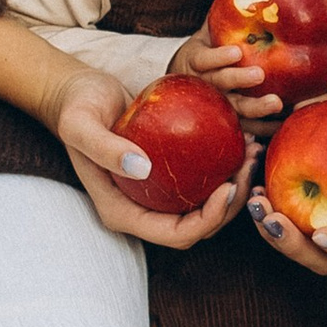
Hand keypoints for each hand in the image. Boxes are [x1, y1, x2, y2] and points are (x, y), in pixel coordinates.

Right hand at [50, 61, 254, 246]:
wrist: (76, 91)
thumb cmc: (75, 108)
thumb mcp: (81, 125)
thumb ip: (104, 148)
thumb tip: (141, 167)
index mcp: (122, 211)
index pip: (175, 235)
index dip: (207, 220)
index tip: (227, 188)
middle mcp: (142, 208)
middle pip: (197, 225)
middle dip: (230, 204)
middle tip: (248, 163)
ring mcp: (155, 193)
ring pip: (205, 205)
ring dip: (234, 185)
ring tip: (251, 150)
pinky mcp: (166, 172)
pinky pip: (201, 179)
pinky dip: (224, 165)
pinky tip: (241, 139)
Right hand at [168, 24, 283, 126]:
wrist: (188, 80)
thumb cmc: (208, 47)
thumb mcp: (208, 28)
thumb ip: (224, 10)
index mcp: (199, 62)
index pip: (206, 61)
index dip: (219, 57)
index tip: (236, 51)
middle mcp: (206, 87)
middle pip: (220, 87)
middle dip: (239, 81)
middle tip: (260, 75)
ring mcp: (218, 107)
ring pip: (235, 112)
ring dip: (255, 109)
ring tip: (277, 103)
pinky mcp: (232, 123)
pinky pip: (248, 130)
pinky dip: (264, 131)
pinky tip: (283, 127)